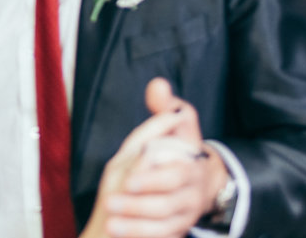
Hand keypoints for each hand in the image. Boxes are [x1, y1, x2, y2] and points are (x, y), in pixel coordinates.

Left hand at [100, 79, 230, 237]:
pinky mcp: (178, 228)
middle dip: (138, 205)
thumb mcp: (176, 127)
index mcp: (191, 167)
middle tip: (109, 203)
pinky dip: (142, 235)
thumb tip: (157, 84)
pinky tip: (120, 231)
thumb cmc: (180, 150)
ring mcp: (186, 214)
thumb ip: (166, 109)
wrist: (196, 184)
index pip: (176, 176)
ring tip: (111, 222)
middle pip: (168, 205)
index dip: (153, 180)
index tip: (127, 181)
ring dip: (136, 225)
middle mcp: (191, 193)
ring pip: (165, 225)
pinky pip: (164, 237)